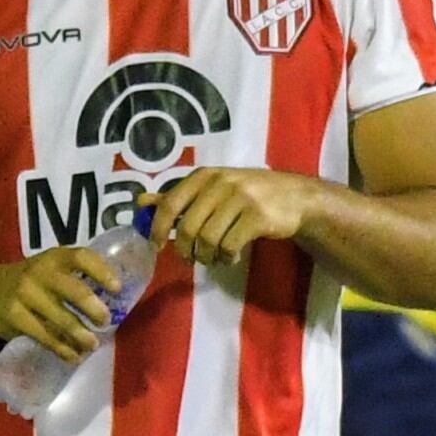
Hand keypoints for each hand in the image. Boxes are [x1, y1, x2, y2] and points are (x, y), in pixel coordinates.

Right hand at [0, 245, 122, 360]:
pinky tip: (73, 356)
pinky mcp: (16, 318)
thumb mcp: (48, 268)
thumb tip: (112, 303)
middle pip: (73, 290)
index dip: (101, 271)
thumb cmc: (29, 281)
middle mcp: (40, 273)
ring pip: (61, 319)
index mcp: (54, 259)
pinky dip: (62, 349)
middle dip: (93, 308)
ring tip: (92, 344)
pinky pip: (45, 336)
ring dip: (81, 335)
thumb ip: (74, 278)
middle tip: (105, 321)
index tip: (117, 288)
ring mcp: (26, 295)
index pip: (82, 257)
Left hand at [152, 167, 322, 268]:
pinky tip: (232, 256)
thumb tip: (141, 202)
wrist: (294, 197)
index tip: (156, 247)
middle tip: (192, 259)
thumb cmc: (248, 194)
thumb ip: (178, 197)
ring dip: (208, 257)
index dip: (158, 228)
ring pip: (208, 240)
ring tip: (214, 259)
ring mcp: (241, 199)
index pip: (171, 204)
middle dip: (185, 250)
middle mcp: (220, 183)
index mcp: (204, 175)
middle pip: (188, 227)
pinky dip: (227, 258)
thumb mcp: (211, 190)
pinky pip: (230, 246)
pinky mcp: (257, 217)